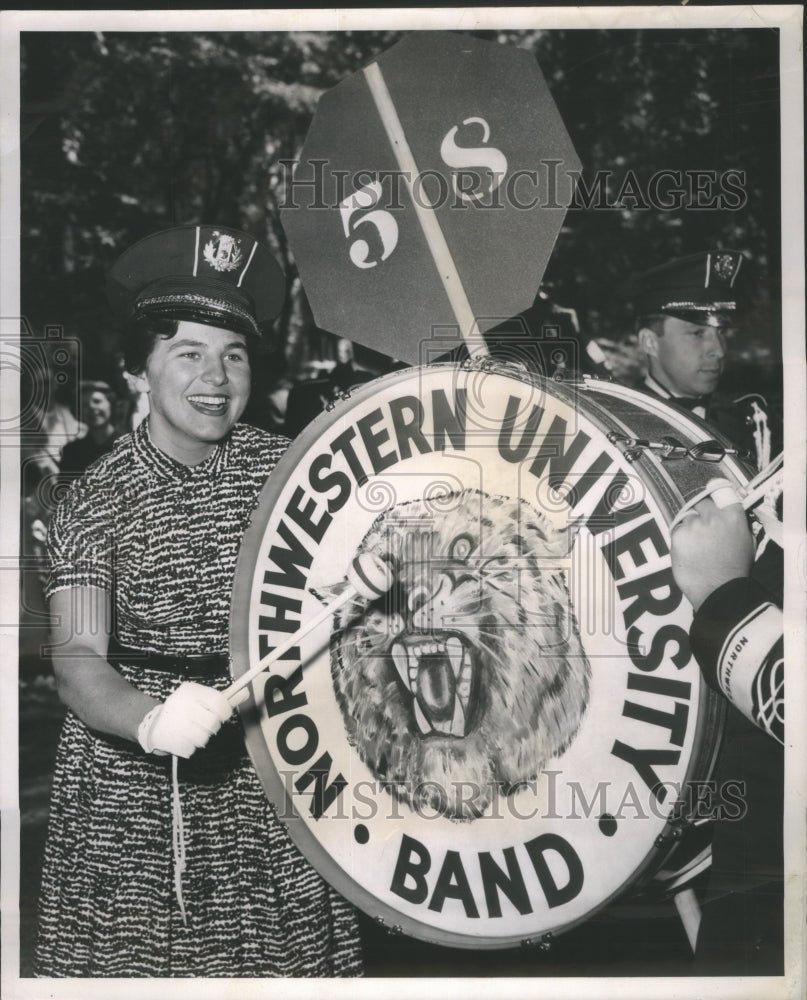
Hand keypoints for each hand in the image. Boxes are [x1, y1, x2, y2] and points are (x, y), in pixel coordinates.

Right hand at [138, 682, 232, 757]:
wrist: (151, 723)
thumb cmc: (182, 709)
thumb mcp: (198, 698)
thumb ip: (221, 698)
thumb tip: (245, 693)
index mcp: (190, 691)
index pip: (219, 702)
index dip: (226, 710)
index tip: (224, 714)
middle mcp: (182, 706)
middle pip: (213, 723)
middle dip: (213, 726)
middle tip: (205, 723)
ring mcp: (175, 724)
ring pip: (204, 738)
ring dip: (201, 737)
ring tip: (191, 730)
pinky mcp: (171, 741)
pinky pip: (192, 749)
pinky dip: (190, 746)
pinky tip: (182, 738)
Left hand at [671, 495, 754, 610]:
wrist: (718, 590)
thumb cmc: (735, 569)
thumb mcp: (746, 541)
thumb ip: (736, 522)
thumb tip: (727, 512)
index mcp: (733, 515)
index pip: (721, 490)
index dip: (715, 492)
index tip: (712, 495)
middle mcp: (713, 516)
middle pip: (701, 503)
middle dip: (701, 513)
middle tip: (703, 530)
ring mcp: (693, 525)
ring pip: (687, 518)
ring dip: (690, 528)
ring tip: (696, 547)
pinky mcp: (678, 535)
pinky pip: (677, 531)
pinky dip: (681, 539)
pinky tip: (688, 553)